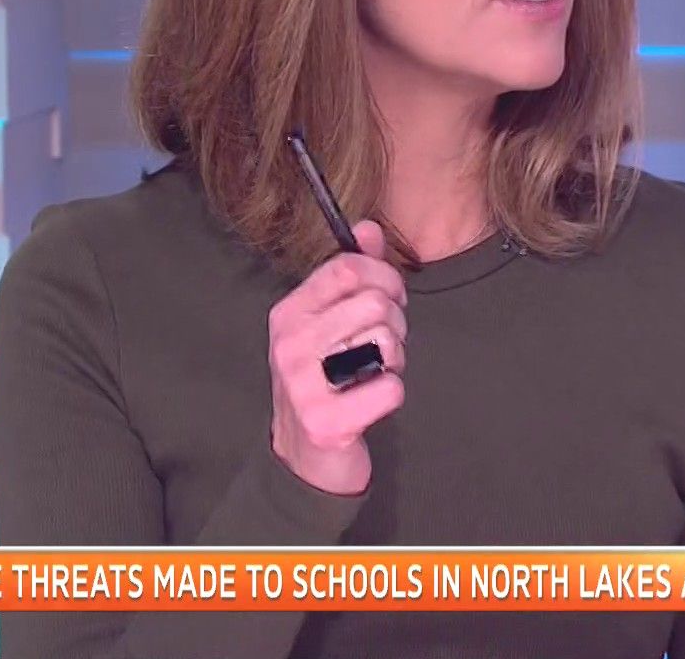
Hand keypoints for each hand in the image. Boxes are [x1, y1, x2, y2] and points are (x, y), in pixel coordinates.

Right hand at [266, 220, 407, 495]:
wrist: (304, 456)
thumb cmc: (324, 379)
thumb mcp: (329, 322)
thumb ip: (351, 274)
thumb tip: (368, 228)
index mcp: (289, 313)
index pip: (347, 268)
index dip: (384, 276)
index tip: (390, 295)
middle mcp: (289, 344)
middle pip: (375, 303)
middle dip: (395, 323)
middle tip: (383, 345)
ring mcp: (304, 384)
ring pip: (386, 342)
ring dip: (394, 358)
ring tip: (372, 372)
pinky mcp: (326, 422)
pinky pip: (390, 388)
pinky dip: (392, 393)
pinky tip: (370, 401)